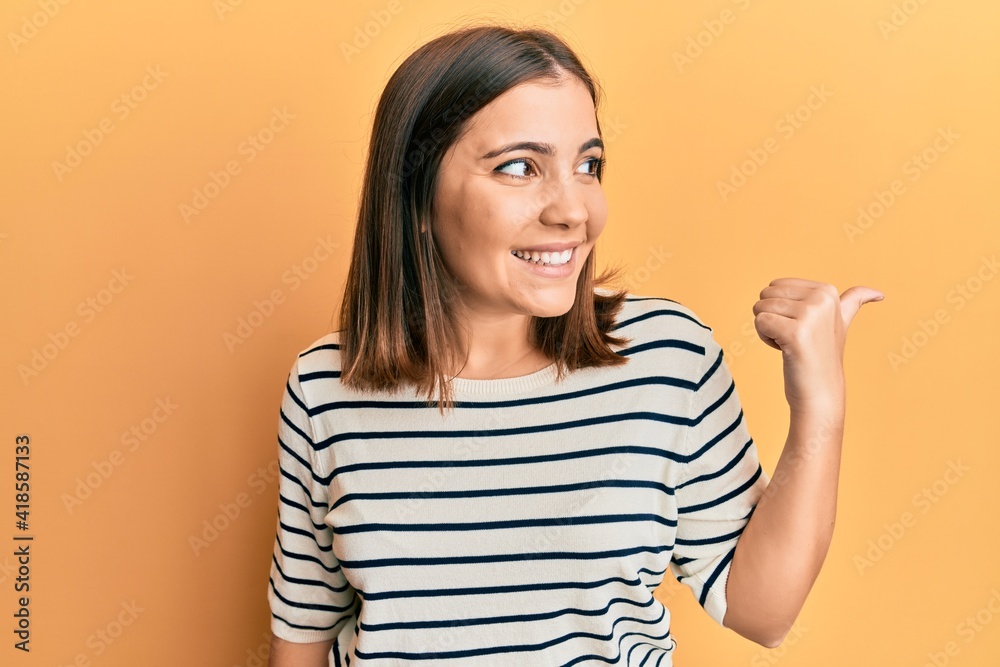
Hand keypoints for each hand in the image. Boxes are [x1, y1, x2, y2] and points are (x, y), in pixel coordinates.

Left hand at [752, 278, 883, 414]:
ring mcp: (810, 315)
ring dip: (768, 330)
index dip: (780, 309)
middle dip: (772, 317)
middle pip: (766, 295)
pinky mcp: (795, 332)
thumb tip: (879, 293)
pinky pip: (760, 322)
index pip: (776, 286)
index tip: (802, 327)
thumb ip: (854, 303)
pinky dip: (765, 338)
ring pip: (760, 308)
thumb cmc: (823, 357)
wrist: (821, 392)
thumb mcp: (842, 323)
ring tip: (791, 344)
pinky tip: (785, 350)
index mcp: (828, 291)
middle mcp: (821, 298)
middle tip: (794, 338)